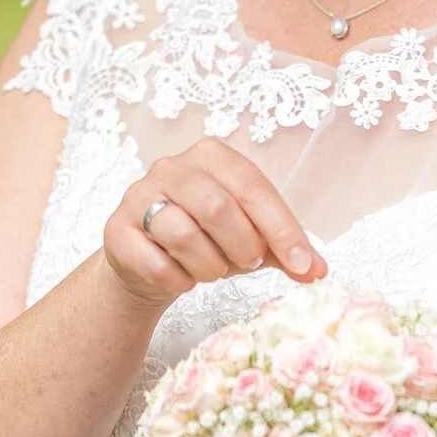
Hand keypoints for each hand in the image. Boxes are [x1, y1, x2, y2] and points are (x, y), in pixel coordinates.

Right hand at [103, 137, 326, 308]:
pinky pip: (153, 262)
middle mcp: (172, 167)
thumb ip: (287, 251)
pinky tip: (183, 279)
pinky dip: (178, 280)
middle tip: (247, 264)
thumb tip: (319, 272)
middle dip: (242, 246)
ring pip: (181, 233)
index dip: (282, 229)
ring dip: (209, 265)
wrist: (148, 262)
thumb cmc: (208, 240)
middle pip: (216, 206)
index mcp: (212, 157)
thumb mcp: (252, 239)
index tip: (304, 266)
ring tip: (212, 270)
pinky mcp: (117, 230)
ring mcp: (138, 196)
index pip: (253, 188)